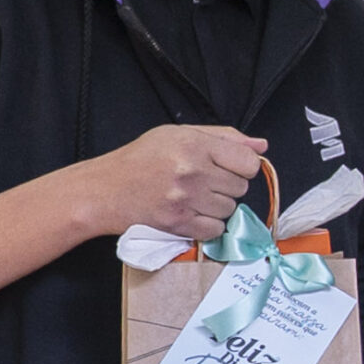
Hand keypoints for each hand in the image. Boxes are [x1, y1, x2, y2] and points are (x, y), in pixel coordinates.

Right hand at [79, 125, 266, 239]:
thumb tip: (261, 145)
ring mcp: (185, 199)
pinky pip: (215, 229)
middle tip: (203, 182)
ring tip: (193, 197)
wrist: (102, 190)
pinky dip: (208, 225)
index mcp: (194, 145)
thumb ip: (224, 137)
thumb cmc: (139, 159)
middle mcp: (191, 171)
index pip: (249, 161)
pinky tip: (191, 213)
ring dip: (217, 206)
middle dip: (227, 186)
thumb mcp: (178, 134)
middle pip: (241, 187)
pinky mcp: (178, 223)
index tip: (229, 167)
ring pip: (230, 209)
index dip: (243, 166)